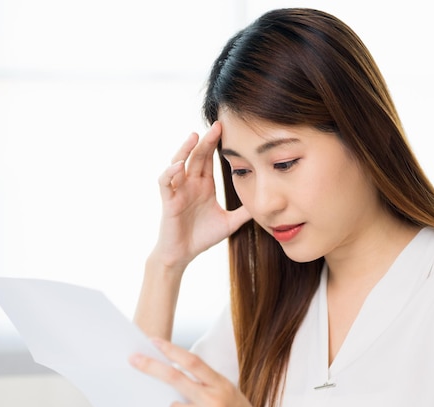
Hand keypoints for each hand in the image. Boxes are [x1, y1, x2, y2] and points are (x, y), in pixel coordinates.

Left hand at [130, 339, 258, 406]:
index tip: (154, 341)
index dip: (171, 350)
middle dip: (151, 367)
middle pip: (175, 378)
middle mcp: (213, 400)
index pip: (192, 361)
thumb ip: (206, 384)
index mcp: (221, 385)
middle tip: (134, 359)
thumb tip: (176, 373)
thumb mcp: (229, 393)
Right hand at [153, 122, 250, 267]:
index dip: (217, 144)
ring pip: (178, 163)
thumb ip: (245, 212)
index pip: (210, 159)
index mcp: (204, 185)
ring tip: (195, 136)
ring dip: (185, 149)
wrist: (183, 255)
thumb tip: (267, 205)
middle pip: (197, 156)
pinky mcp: (168, 201)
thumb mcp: (230, 222)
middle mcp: (190, 183)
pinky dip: (170, 173)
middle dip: (206, 140)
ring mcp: (178, 190)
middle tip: (218, 125)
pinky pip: (166, 183)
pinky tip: (178, 166)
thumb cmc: (202, 237)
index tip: (228, 129)